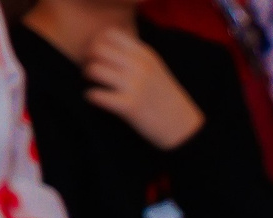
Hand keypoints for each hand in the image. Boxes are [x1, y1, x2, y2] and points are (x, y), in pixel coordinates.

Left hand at [83, 28, 203, 149]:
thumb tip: (107, 51)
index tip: (96, 54)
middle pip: (98, 50)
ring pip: (95, 70)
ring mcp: (135, 86)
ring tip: (91, 82)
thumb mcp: (157, 70)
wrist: (184, 128)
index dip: (97, 42)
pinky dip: (90, 96)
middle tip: (89, 68)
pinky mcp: (129, 107)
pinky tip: (93, 98)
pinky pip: (98, 95)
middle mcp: (140, 67)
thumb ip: (136, 58)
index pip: (110, 34)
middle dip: (88, 58)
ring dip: (87, 75)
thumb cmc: (168, 100)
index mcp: (146, 55)